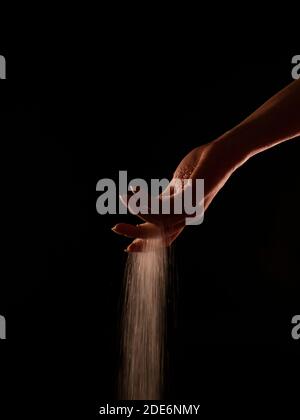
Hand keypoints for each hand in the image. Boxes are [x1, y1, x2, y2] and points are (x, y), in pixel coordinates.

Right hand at [112, 135, 239, 251]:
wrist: (222, 152)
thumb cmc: (200, 166)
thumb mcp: (176, 185)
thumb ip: (162, 198)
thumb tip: (143, 201)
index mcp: (182, 214)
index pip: (163, 237)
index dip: (146, 244)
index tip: (128, 247)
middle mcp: (187, 216)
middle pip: (159, 235)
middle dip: (135, 234)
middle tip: (115, 227)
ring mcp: (191, 208)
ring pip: (159, 223)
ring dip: (138, 213)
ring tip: (125, 199)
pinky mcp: (192, 198)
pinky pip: (164, 208)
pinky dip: (145, 203)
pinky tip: (135, 193)